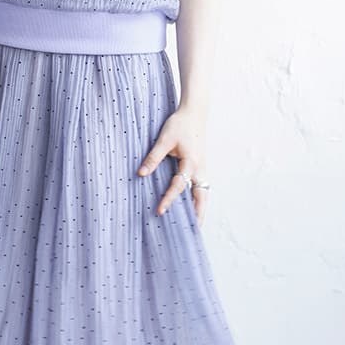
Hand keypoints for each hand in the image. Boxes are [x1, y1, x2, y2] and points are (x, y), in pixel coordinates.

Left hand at [136, 107, 209, 223]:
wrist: (194, 113)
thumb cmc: (179, 125)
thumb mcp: (164, 139)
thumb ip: (153, 157)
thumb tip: (141, 174)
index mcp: (191, 162)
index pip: (179, 186)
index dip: (169, 199)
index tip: (160, 211)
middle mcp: (200, 168)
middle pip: (202, 197)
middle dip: (199, 214)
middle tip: (195, 231)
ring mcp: (202, 168)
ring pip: (204, 193)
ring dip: (200, 208)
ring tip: (196, 224)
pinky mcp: (201, 166)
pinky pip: (201, 187)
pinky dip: (199, 198)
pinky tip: (192, 206)